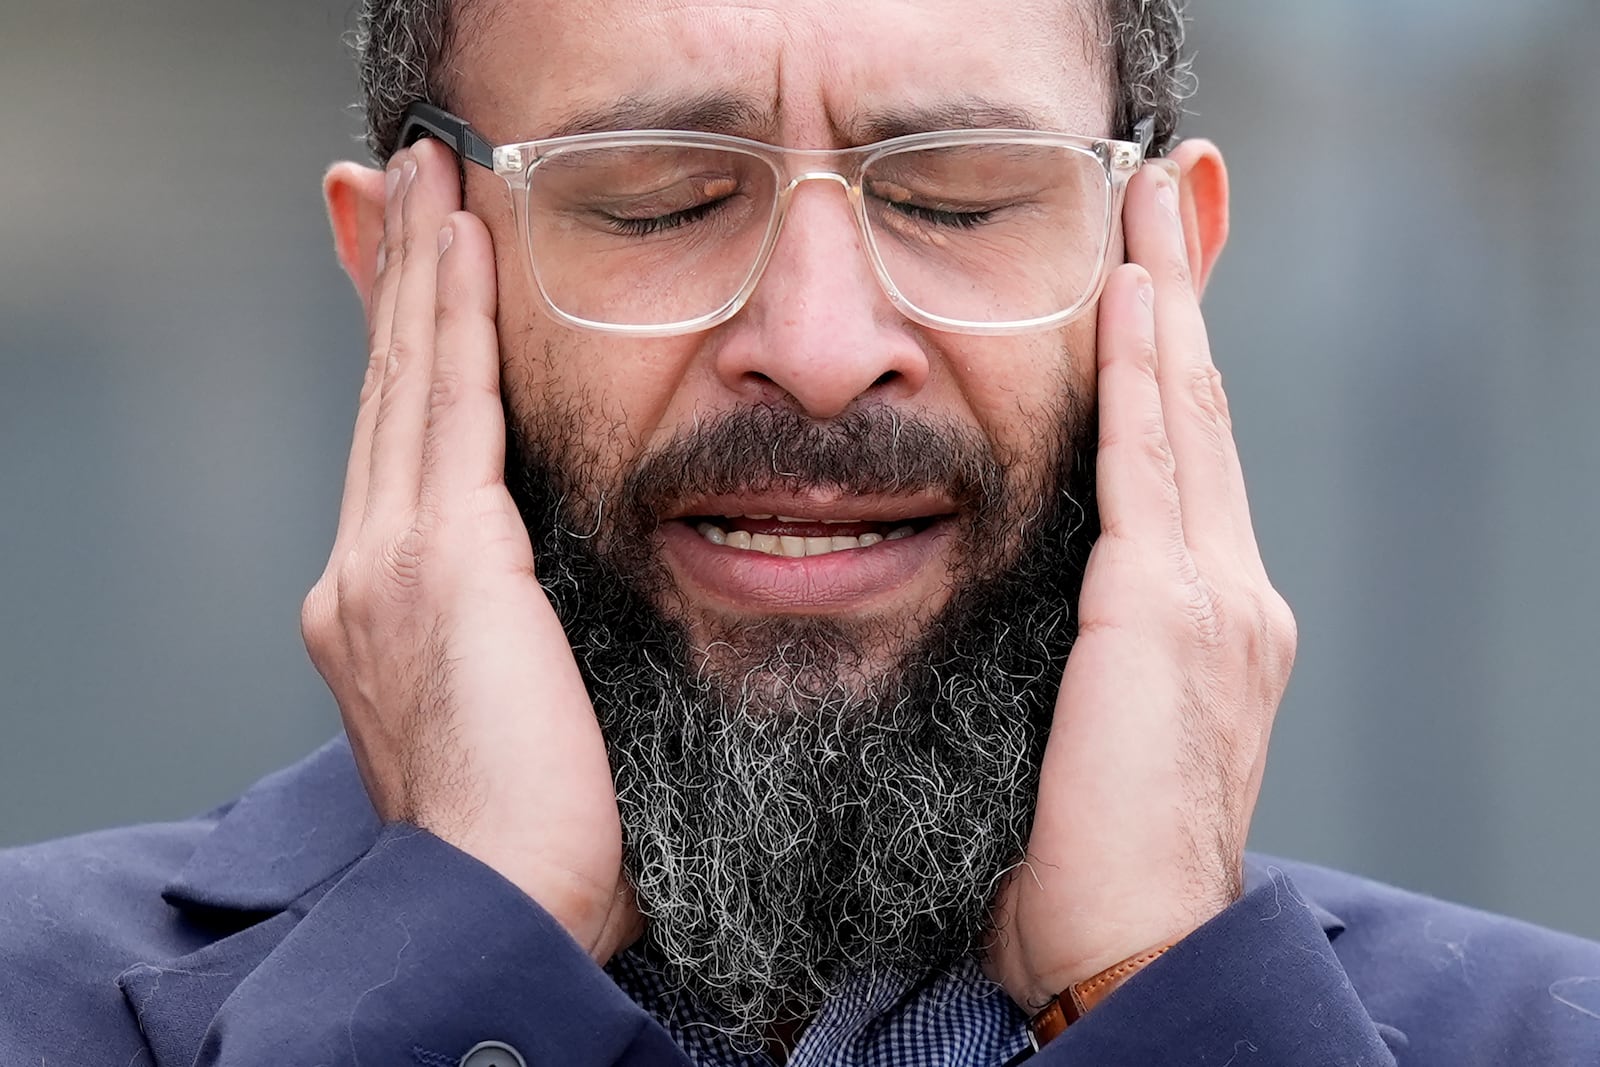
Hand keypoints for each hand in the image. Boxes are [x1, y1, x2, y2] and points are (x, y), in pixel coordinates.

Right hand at [300, 139, 638, 963]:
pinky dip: (453, 316)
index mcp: (378, 616)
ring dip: (422, 270)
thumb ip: (521, 633)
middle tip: (400, 186)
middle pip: (385, 397)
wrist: (504, 905)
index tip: (416, 282)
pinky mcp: (439, 559)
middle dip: (396, 283)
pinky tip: (465, 243)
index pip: (397, 452)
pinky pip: (449, 405)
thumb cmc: (541, 835)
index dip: (402, 355)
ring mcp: (385, 563)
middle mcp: (361, 575)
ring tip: (430, 179)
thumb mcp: (521, 709)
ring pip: (407, 381)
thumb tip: (565, 603)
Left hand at [986, 154, 1296, 1009]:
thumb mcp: (1086, 732)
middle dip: (1181, 301)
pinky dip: (1145, 372)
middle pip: (1203, 418)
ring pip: (1188, 418)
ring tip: (1150, 207)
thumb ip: (1082, 655)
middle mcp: (1234, 599)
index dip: (1172, 368)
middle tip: (1164, 199)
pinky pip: (1151, 463)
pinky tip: (1129, 296)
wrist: (1130, 950)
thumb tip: (1024, 614)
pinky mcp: (1170, 613)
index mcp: (1212, 628)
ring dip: (1166, 304)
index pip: (1187, 467)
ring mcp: (1216, 602)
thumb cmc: (1085, 863)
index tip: (1147, 285)